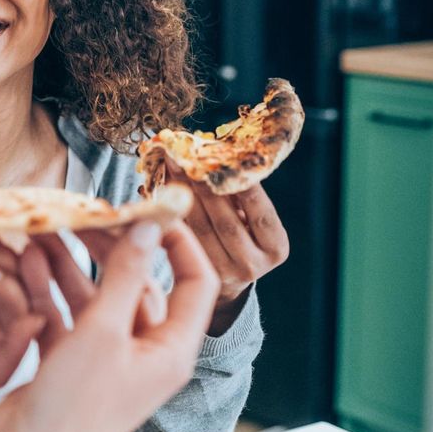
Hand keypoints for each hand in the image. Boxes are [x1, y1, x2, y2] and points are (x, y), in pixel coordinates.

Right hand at [0, 221, 220, 431]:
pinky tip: (27, 265)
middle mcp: (144, 353)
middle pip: (138, 284)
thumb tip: (150, 227)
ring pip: (95, 297)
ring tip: (43, 233)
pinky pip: (66, 316)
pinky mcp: (71, 363)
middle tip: (87, 213)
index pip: (194, 284)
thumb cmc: (73, 406)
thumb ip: (127, 275)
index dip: (179, 243)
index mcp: (171, 351)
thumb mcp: (103, 331)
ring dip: (70, 266)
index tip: (153, 210)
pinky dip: (49, 292)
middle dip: (111, 248)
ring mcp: (107, 359)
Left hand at [164, 163, 288, 332]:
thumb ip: (241, 196)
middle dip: (204, 185)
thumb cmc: (243, 234)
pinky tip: (157, 188)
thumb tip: (216, 154)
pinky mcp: (195, 273)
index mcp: (275, 247)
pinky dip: (170, 211)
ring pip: (199, 229)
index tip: (226, 160)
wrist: (230, 276)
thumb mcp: (254, 220)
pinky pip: (181, 237)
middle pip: (224, 221)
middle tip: (186, 156)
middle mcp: (251, 264)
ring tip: (169, 165)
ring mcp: (222, 273)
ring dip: (182, 194)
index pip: (260, 214)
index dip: (245, 187)